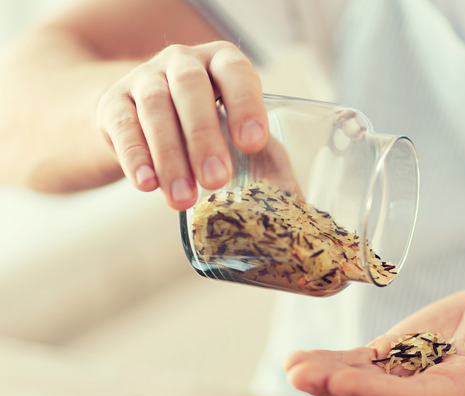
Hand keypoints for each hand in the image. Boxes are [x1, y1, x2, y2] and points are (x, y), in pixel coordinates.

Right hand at [97, 42, 267, 209]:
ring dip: (171, 157)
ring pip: (156, 109)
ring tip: (183, 197)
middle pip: (191, 89)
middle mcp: (182, 61)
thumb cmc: (201, 122)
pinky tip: (147, 184)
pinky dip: (135, 157)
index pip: (235, 72)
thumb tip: (283, 194)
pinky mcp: (113, 101)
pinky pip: (123, 126)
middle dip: (205, 137)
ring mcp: (144, 77)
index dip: (245, 105)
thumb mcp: (227, 121)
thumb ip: (246, 144)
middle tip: (216, 180)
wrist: (140, 113)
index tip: (253, 144)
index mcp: (220, 60)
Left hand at [283, 276, 464, 395]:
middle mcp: (436, 392)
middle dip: (340, 386)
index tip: (341, 381)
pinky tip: (302, 359)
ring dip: (328, 376)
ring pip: (366, 383)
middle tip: (299, 373)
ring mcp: (416, 375)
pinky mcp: (403, 354)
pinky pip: (365, 363)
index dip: (380, 393)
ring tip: (291, 366)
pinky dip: (334, 361)